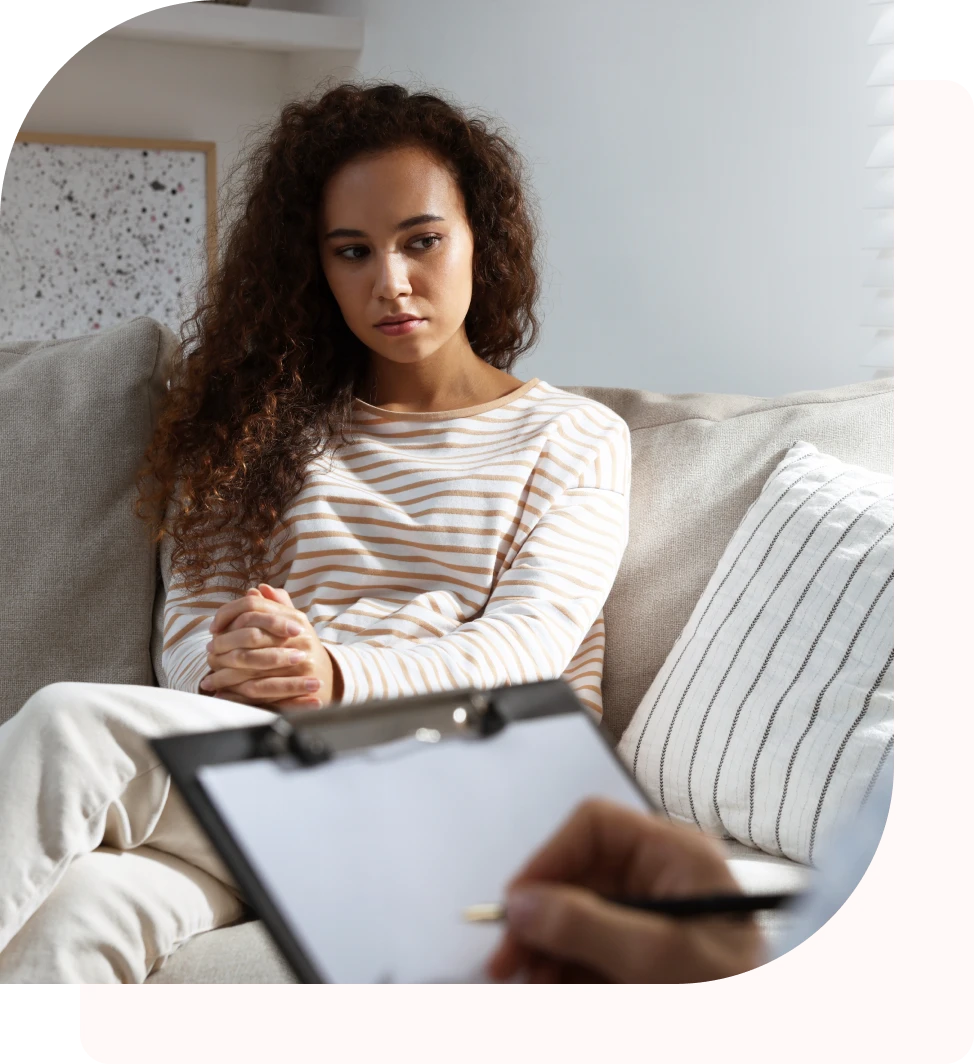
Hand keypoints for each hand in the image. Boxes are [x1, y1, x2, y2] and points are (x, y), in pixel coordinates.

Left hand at [200, 584, 338, 709]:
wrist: (327, 679)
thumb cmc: (302, 649)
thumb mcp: (293, 623)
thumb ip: (276, 605)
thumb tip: (257, 589)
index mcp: (293, 617)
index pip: (253, 606)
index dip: (228, 614)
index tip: (213, 628)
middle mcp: (298, 636)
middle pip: (249, 635)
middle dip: (223, 645)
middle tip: (208, 652)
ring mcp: (299, 659)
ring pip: (250, 663)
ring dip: (224, 672)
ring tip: (209, 676)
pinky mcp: (296, 683)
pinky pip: (258, 688)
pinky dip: (235, 693)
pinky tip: (220, 694)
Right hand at [487, 798, 766, 982]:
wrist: (771, 1047)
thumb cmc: (739, 997)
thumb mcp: (661, 958)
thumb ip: (588, 926)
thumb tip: (522, 903)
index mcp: (676, 855)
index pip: (596, 826)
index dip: (550, 856)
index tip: (518, 902)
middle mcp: (657, 880)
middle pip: (576, 876)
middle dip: (538, 918)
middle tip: (505, 959)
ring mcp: (646, 922)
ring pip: (571, 920)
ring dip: (541, 952)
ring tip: (523, 982)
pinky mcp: (638, 961)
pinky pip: (583, 954)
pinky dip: (559, 972)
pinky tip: (547, 989)